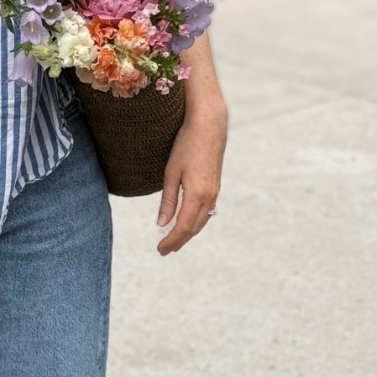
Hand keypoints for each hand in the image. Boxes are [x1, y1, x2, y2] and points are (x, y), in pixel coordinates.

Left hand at [155, 97, 226, 256]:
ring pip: (202, 221)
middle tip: (164, 251)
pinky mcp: (216, 186)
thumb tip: (161, 224)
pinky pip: (207, 212)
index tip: (160, 250)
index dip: (171, 241)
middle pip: (193, 228)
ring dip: (188, 234)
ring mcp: (215, 192)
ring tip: (174, 242)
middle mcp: (209, 197)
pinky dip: (196, 222)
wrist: (210, 126)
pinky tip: (188, 223)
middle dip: (179, 241)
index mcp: (197, 194)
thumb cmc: (186, 144)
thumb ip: (168, 200)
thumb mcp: (171, 172)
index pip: (182, 227)